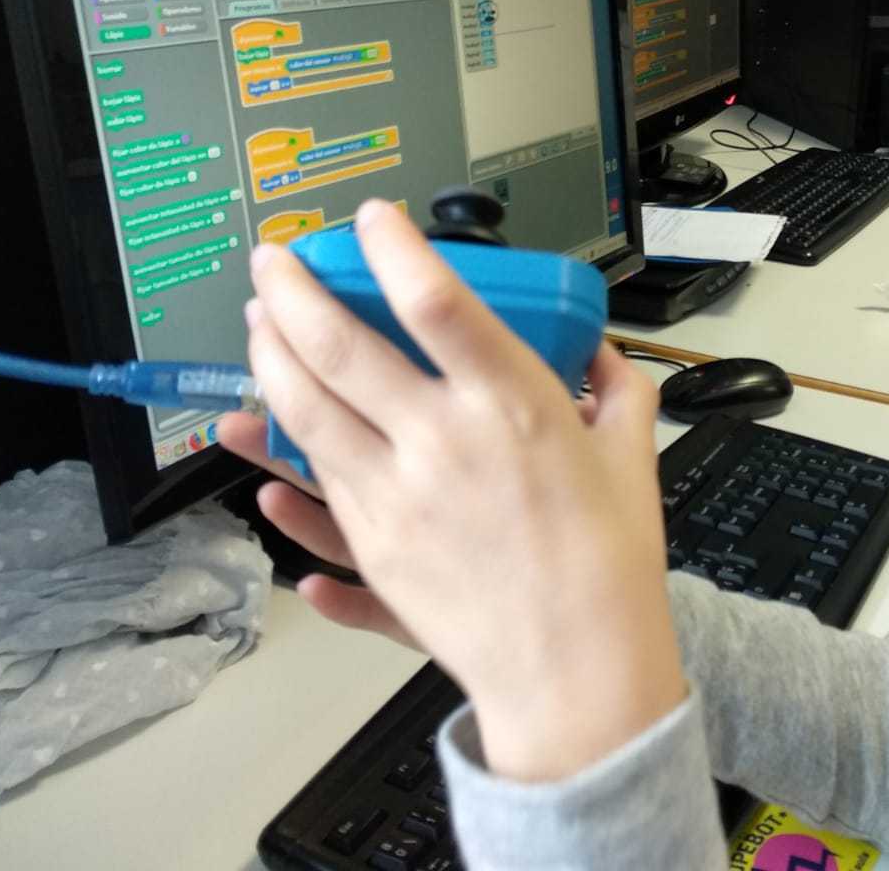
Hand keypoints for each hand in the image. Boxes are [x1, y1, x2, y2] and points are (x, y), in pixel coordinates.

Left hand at [241, 200, 684, 781]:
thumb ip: (616, 387)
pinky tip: (256, 418)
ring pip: (305, 407)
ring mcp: (396, 496)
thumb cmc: (608, 566)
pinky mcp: (373, 544)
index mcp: (513, 407)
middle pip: (341, 344)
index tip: (373, 218)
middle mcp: (443, 443)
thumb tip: (597, 352)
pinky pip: (308, 481)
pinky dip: (277, 443)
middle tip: (275, 258)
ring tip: (260, 320)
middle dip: (294, 288)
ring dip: (271, 353)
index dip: (392, 246)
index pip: (434, 300)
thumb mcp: (631, 453)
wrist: (577, 669)